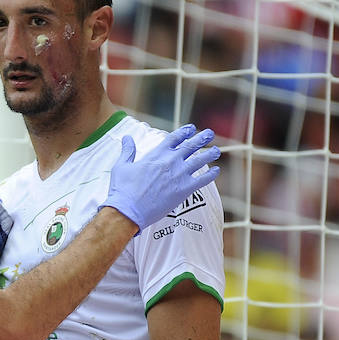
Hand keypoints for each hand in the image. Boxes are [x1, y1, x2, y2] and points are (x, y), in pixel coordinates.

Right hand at [101, 125, 219, 229]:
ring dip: (210, 154)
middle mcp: (171, 161)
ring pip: (200, 160)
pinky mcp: (184, 190)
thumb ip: (128, 151)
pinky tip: (216, 171)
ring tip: (216, 151)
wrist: (129, 210)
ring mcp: (179, 175)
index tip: (191, 129)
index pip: (174, 138)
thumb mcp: (122, 166)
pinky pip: (203, 180)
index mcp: (157, 154)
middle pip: (191, 146)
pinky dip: (211, 174)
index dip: (185, 132)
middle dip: (202, 138)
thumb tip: (126, 138)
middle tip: (209, 134)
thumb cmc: (123, 189)